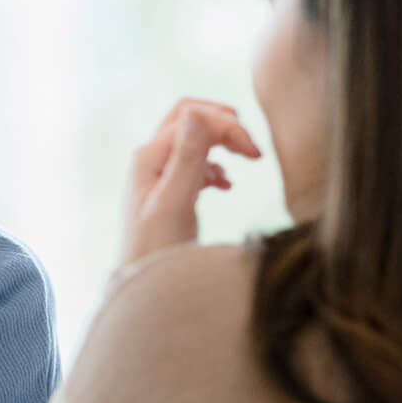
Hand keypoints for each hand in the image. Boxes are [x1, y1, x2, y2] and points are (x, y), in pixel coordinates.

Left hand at [123, 98, 262, 266]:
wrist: (144, 289)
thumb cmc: (156, 250)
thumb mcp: (175, 203)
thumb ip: (187, 159)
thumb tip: (198, 113)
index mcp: (148, 156)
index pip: (193, 117)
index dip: (228, 128)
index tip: (256, 155)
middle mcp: (149, 160)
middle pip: (190, 118)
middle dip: (224, 125)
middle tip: (252, 150)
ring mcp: (157, 176)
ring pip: (193, 140)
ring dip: (221, 144)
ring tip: (247, 163)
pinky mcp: (168, 194)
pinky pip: (193, 164)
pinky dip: (214, 166)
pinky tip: (226, 185)